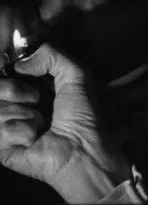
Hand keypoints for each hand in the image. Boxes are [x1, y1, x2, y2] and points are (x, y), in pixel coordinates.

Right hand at [0, 43, 132, 203]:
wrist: (80, 150)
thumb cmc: (83, 114)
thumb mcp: (77, 74)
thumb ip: (52, 55)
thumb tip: (20, 62)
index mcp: (33, 86)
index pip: (6, 70)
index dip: (7, 68)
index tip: (11, 67)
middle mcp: (18, 104)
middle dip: (14, 89)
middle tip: (36, 99)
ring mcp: (8, 125)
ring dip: (23, 113)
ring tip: (41, 123)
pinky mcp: (2, 145)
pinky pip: (0, 128)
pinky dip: (21, 131)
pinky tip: (34, 138)